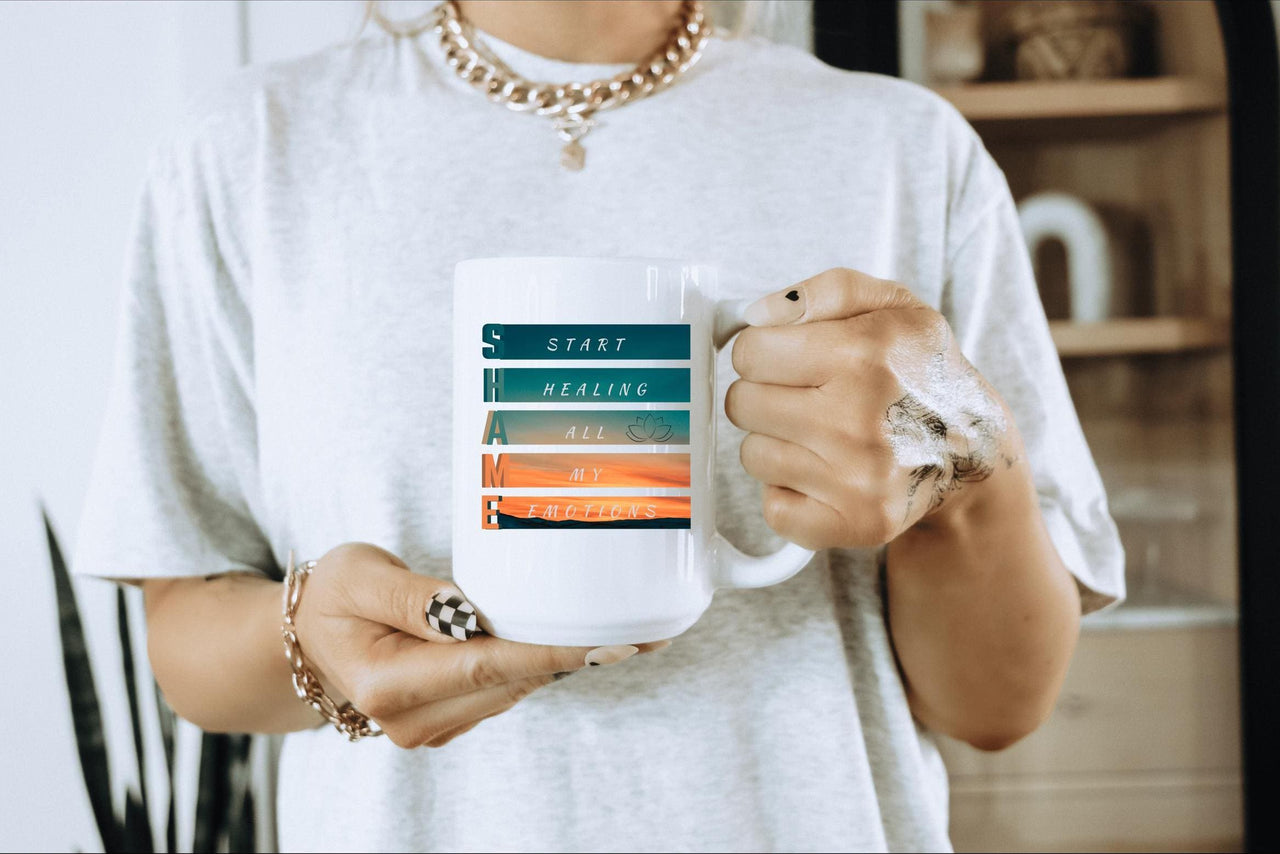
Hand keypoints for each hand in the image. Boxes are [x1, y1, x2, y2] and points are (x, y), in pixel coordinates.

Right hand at [292, 542, 663, 747]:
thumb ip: (415, 595)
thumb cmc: (333, 595)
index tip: (610, 644)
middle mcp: (411, 720)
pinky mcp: (446, 721)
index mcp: (387, 685)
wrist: (303, 636)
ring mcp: (429, 728)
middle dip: (577, 655)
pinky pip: (505, 690)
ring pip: (515, 690)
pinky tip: (576, 641)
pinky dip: (540, 666)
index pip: (487, 667)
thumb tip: (471, 613)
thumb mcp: (360, 575)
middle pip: (512, 682)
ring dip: (566, 661)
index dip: (553, 654)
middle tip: (647, 626)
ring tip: (629, 629)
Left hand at [726, 268, 1019, 549]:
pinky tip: (824, 472)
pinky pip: (774, 508)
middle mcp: (859, 420)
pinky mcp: (856, 524)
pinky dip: (789, 491)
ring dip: (776, 442)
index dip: (763, 350)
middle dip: (765, 394)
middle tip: (807, 396)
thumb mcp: (891, 304)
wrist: (970, 447)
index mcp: (863, 354)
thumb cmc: (920, 370)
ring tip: (820, 433)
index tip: (789, 357)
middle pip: (742, 403)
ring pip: (752, 455)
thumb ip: (824, 291)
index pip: (749, 351)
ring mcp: (858, 479)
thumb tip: (756, 315)